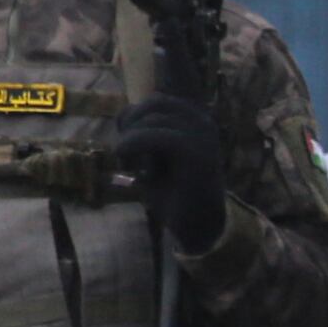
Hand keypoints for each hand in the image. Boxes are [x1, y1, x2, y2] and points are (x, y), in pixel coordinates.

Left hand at [108, 94, 224, 249]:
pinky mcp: (195, 153)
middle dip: (131, 126)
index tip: (126, 143)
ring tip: (129, 166)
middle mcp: (204, 123)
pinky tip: (128, 165)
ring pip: (152, 120)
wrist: (197, 226)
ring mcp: (203, 136)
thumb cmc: (174, 193)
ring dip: (130, 141)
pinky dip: (133, 145)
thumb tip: (124, 113)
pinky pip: (155, 136)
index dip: (134, 115)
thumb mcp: (155, 156)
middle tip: (124, 155)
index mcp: (197, 121)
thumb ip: (144, 132)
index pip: (158, 100)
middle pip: (154, 104)